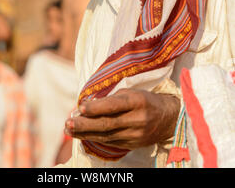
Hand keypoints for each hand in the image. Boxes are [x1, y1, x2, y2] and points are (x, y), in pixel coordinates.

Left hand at [64, 88, 179, 149]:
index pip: (115, 105)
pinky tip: (81, 135)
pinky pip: (110, 142)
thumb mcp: (132, 92)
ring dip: (84, 133)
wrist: (168, 119)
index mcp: (137, 101)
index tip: (81, 107)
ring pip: (106, 135)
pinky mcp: (132, 144)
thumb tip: (87, 104)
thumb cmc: (145, 100)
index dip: (97, 107)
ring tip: (68, 129)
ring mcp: (135, 135)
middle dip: (85, 124)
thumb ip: (112, 98)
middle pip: (107, 124)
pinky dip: (93, 138)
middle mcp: (137, 119)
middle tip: (68, 122)